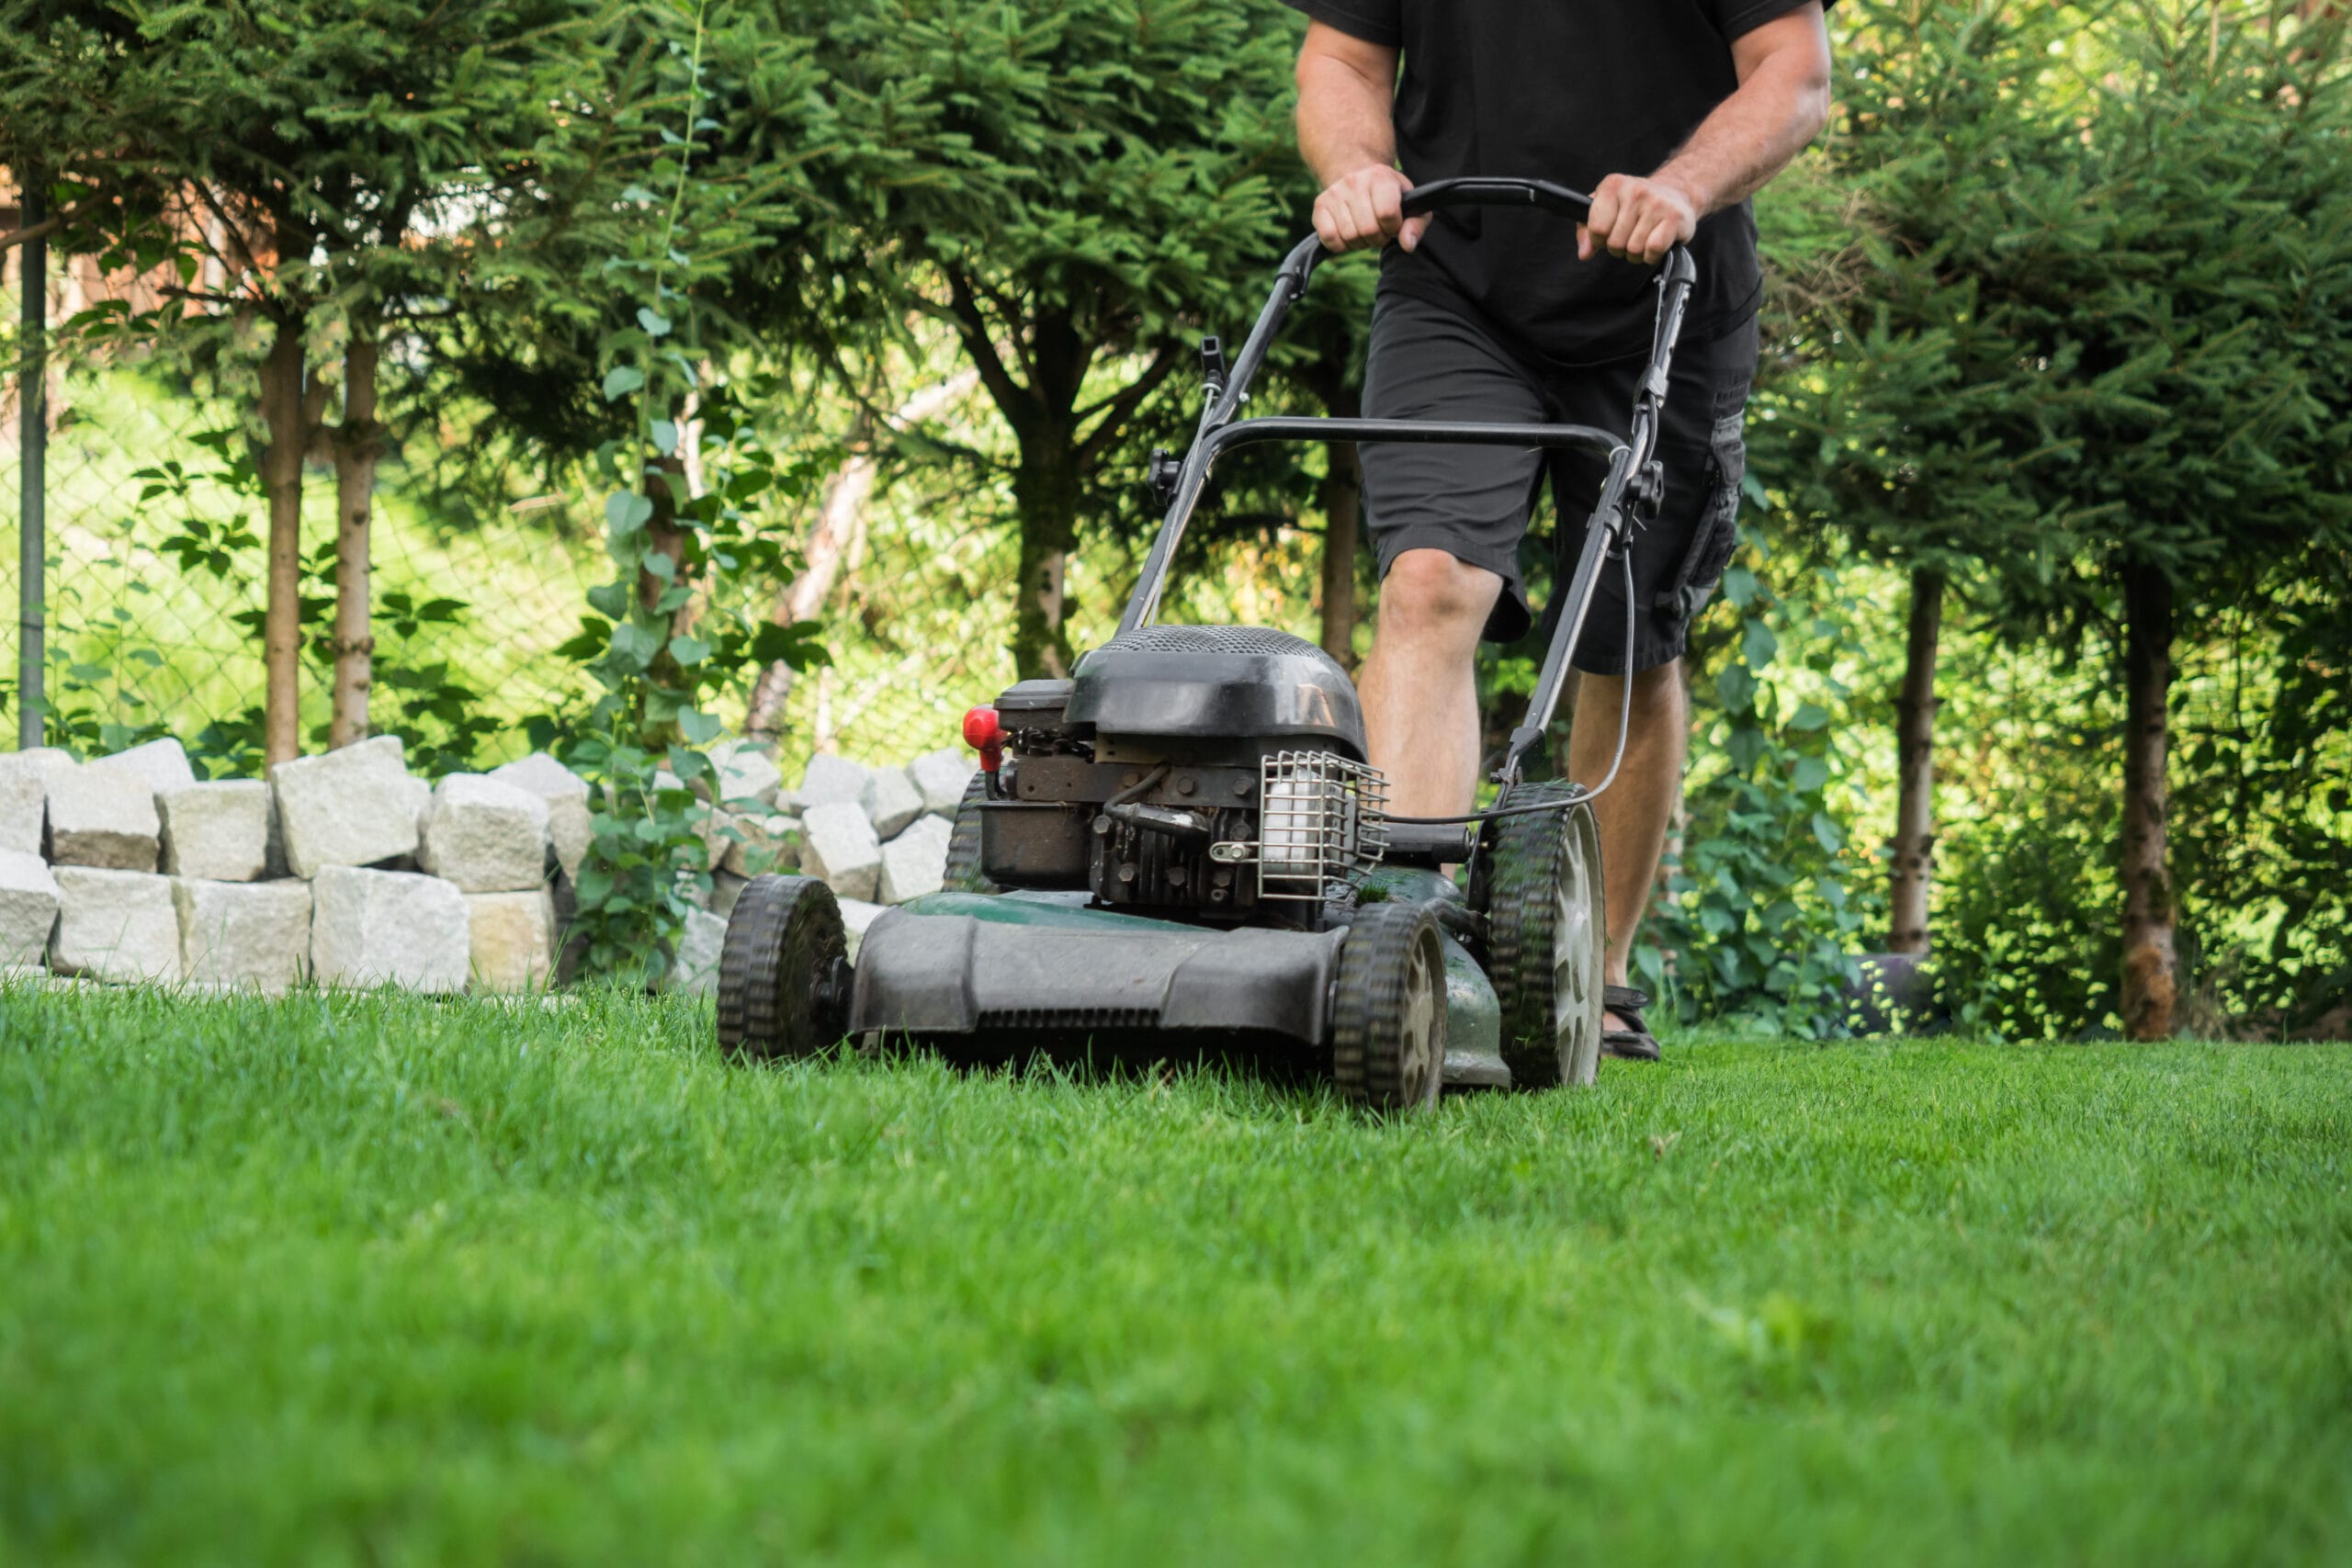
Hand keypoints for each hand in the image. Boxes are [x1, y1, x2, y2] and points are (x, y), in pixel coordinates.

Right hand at [1312, 165, 1429, 254]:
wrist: (1358, 175)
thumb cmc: (1388, 196)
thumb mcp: (1410, 205)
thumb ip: (1415, 225)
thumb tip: (1407, 245)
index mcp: (1381, 176)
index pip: (1387, 214)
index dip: (1393, 227)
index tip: (1392, 224)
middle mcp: (1355, 181)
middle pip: (1368, 229)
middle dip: (1377, 238)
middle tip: (1378, 230)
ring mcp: (1335, 192)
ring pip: (1349, 236)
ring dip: (1360, 242)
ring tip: (1364, 230)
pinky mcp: (1320, 205)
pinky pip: (1329, 238)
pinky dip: (1341, 245)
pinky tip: (1348, 234)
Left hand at [1579, 173, 1699, 265]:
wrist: (1675, 192)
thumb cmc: (1635, 204)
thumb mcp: (1606, 208)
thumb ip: (1587, 230)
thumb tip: (1584, 253)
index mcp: (1613, 185)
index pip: (1596, 229)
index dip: (1599, 239)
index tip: (1609, 232)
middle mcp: (1635, 190)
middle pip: (1615, 243)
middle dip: (1619, 248)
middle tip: (1629, 235)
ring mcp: (1656, 203)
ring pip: (1634, 249)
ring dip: (1636, 253)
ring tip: (1643, 238)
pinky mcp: (1674, 217)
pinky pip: (1653, 250)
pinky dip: (1652, 255)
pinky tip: (1655, 242)